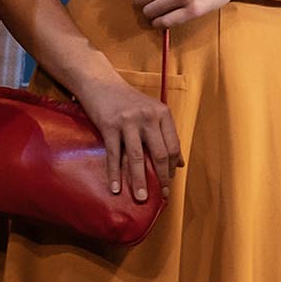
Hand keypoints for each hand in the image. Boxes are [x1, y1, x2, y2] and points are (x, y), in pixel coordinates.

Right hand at [67, 60, 182, 207]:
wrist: (100, 83)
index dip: (172, 167)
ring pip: (136, 158)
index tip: (169, 182)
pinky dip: (115, 174)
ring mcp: (128, 122)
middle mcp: (148, 117)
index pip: (173, 146)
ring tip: (142, 198)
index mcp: (162, 114)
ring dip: (140, 181)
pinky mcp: (109, 126)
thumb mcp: (152, 112)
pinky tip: (116, 188)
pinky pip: (114, 155)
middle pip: (159, 153)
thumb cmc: (128, 101)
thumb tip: (180, 163)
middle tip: (162, 196)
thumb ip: (166, 135)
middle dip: (161, 178)